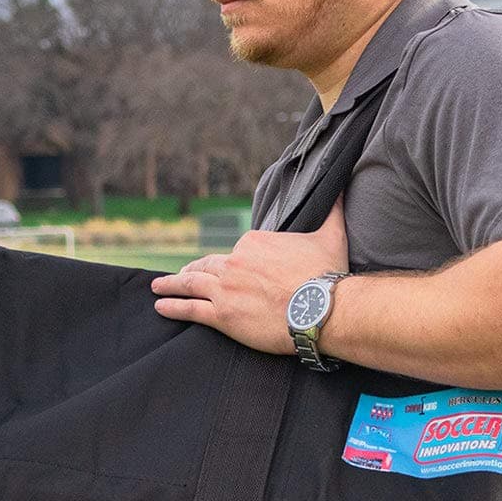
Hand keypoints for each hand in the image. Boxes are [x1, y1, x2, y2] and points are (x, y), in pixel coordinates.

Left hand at [150, 198, 348, 354]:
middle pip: (208, 265)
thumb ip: (334, 209)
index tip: (230, 268)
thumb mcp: (331, 235)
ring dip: (173, 284)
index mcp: (255, 242)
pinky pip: (189, 308)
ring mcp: (225, 288)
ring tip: (159, 286)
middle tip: (182, 273)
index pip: (238, 251)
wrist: (321, 309)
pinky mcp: (221, 314)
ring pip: (192, 284)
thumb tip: (342, 186)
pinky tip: (160, 306)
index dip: (234, 261)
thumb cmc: (326, 275)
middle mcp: (235, 261)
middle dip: (193, 268)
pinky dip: (172, 306)